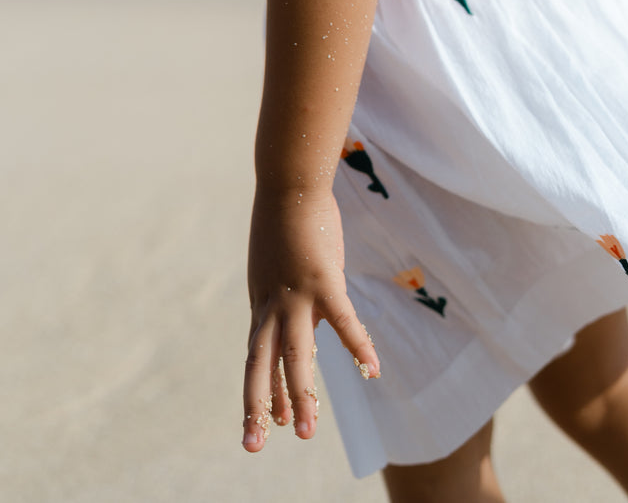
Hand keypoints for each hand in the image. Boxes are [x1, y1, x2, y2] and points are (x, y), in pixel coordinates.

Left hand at [242, 186, 379, 451]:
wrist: (289, 181)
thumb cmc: (288, 215)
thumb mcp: (279, 261)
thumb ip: (286, 288)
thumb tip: (302, 303)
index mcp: (262, 301)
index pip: (259, 356)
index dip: (261, 390)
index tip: (264, 423)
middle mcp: (272, 304)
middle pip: (262, 363)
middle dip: (260, 406)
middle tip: (257, 446)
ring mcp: (296, 294)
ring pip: (296, 354)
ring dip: (299, 394)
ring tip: (304, 432)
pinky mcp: (323, 280)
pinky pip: (343, 321)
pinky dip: (357, 347)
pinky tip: (371, 371)